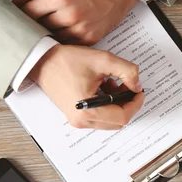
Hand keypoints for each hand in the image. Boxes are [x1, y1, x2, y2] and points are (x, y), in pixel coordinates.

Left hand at [13, 0, 135, 44]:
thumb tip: (18, 3)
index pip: (29, 13)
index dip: (20, 15)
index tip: (16, 18)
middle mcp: (70, 14)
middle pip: (39, 27)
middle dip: (34, 25)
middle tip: (31, 23)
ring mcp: (80, 29)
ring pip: (53, 37)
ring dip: (49, 33)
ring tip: (50, 25)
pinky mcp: (90, 39)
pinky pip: (69, 42)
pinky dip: (64, 37)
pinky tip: (64, 30)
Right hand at [29, 44, 144, 129]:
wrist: (41, 61)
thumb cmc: (66, 60)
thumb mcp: (102, 60)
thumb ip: (127, 71)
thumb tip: (137, 85)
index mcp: (88, 111)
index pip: (122, 116)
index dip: (135, 103)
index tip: (139, 91)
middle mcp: (82, 121)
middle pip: (117, 121)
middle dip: (127, 103)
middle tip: (128, 86)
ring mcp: (78, 120)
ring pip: (110, 120)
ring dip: (117, 103)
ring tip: (113, 84)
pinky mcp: (76, 116)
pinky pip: (100, 116)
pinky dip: (107, 104)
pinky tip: (103, 87)